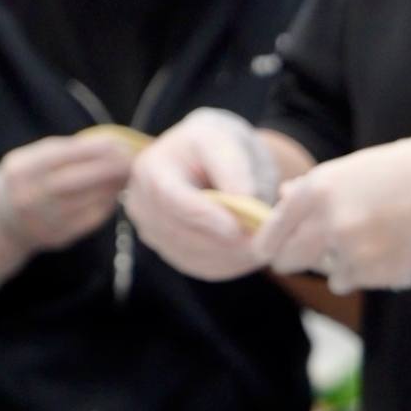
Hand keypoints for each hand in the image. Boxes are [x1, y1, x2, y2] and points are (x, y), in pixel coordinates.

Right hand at [0, 132, 131, 292]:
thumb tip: (113, 143)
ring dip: (115, 186)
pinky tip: (116, 194)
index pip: (65, 154)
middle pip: (80, 179)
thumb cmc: (23, 182)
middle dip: (112, 168)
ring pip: (90, 200)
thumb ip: (64, 152)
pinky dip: (108, 204)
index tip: (122, 143)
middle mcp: (31, 195)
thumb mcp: (29, 160)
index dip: (97, 148)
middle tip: (135, 160)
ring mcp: (45, 219)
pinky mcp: (59, 237)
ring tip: (130, 174)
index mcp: (22, 168)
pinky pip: (92, 218)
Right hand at [124, 108, 277, 280]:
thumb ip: (233, 168)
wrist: (206, 160)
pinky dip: (234, 264)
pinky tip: (255, 253)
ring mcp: (156, 235)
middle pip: (186, 235)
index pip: (174, 201)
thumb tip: (245, 199)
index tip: (237, 227)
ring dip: (234, 256)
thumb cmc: (213, 144)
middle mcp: (144, 208)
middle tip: (265, 242)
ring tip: (266, 245)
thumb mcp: (223, 142)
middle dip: (227, 241)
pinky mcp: (174, 254)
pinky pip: (205, 267)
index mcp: (151, 171)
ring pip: (198, 257)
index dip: (206, 217)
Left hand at [253, 130, 410, 294]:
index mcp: (317, 190)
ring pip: (328, 275)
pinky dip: (368, 272)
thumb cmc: (407, 172)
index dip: (269, 245)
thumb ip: (314, 189)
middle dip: (297, 259)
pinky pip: (356, 282)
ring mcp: (354, 251)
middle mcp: (330, 222)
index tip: (272, 251)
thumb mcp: (354, 169)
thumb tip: (281, 199)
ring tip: (373, 238)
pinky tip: (392, 247)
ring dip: (342, 265)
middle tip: (316, 252)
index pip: (270, 233)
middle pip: (288, 261)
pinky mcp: (378, 274)